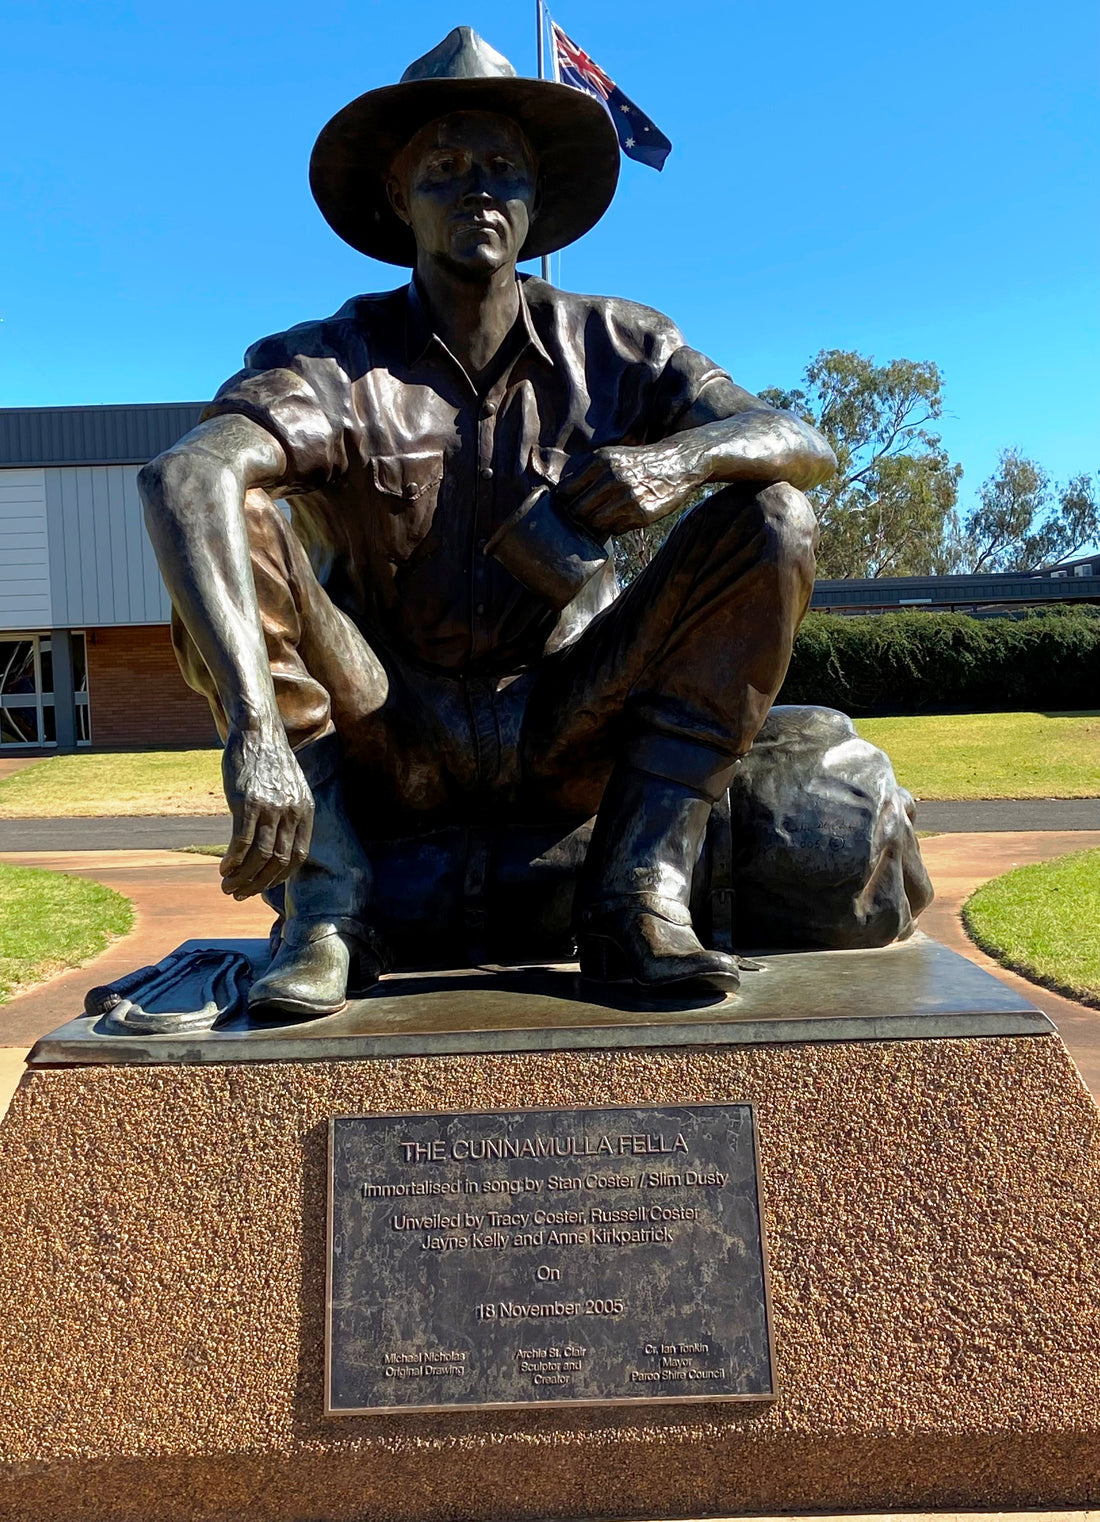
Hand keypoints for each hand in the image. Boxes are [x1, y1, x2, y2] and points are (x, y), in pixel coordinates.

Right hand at [219, 726, 313, 898]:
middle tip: (238, 893)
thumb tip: (274, 844)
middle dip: (257, 884)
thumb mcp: (290, 789)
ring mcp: (270, 808)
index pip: (296, 858)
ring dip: (242, 877)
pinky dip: (232, 861)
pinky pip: (241, 842)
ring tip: (227, 886)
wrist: (257, 731)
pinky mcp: (247, 802)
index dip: (277, 877)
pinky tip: (223, 868)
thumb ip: (288, 815)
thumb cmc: (269, 762)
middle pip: (276, 861)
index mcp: (305, 812)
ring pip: (259, 856)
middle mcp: (292, 812)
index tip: (260, 886)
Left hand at [553, 442, 701, 537]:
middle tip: (584, 519)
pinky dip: (615, 527)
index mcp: (600, 462)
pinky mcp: (641, 513)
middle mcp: (611, 478)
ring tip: (605, 517)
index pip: (565, 493)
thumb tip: (559, 500)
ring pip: (594, 524)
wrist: (678, 462)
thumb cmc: (639, 463)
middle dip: (578, 518)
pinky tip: (624, 517)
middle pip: (577, 512)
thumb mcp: (612, 457)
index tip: (566, 509)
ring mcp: (626, 497)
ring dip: (596, 525)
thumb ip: (587, 474)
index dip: (563, 504)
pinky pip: (615, 529)